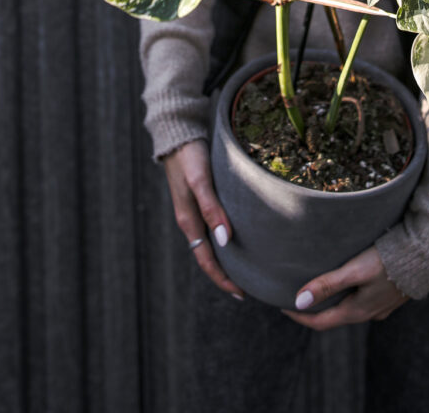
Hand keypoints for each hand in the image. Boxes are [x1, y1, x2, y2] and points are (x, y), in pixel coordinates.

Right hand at [162, 139, 244, 298]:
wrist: (179, 134)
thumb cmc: (190, 157)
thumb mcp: (201, 181)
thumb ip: (212, 209)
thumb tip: (224, 241)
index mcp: (188, 221)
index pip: (206, 260)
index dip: (222, 279)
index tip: (241, 294)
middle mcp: (191, 220)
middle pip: (208, 256)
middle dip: (226, 274)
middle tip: (249, 287)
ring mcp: (194, 211)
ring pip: (210, 243)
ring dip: (226, 258)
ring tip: (247, 268)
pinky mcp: (200, 200)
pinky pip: (212, 228)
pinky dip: (224, 239)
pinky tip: (238, 237)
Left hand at [283, 246, 407, 329]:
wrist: (427, 256)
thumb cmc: (389, 260)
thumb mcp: (356, 270)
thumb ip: (328, 284)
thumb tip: (300, 301)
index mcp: (358, 311)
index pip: (320, 322)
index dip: (299, 316)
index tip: (281, 306)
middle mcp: (369, 313)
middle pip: (335, 315)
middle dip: (315, 308)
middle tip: (296, 295)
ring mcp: (381, 306)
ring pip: (350, 308)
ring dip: (333, 300)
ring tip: (319, 286)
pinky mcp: (391, 295)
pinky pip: (364, 300)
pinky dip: (349, 294)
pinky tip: (349, 282)